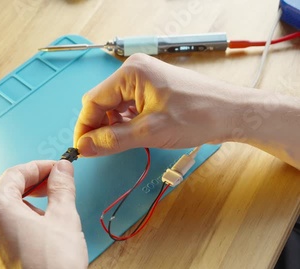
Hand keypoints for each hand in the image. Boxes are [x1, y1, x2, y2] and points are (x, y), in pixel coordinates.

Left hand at [0, 160, 87, 268]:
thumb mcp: (64, 219)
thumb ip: (61, 187)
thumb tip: (62, 170)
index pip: (15, 173)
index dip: (39, 167)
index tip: (56, 169)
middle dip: (22, 182)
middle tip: (46, 187)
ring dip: (16, 203)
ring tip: (43, 215)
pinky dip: (10, 223)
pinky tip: (32, 234)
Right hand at [73, 53, 240, 156]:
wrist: (233, 114)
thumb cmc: (198, 116)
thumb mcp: (149, 132)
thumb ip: (112, 140)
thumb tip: (83, 148)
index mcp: (130, 73)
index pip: (93, 101)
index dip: (84, 127)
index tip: (82, 149)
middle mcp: (134, 71)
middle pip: (102, 102)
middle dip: (99, 126)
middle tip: (100, 150)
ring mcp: (144, 80)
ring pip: (114, 106)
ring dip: (113, 126)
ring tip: (121, 143)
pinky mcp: (152, 90)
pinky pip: (128, 107)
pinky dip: (125, 123)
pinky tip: (133, 135)